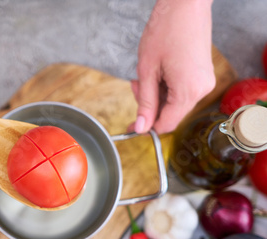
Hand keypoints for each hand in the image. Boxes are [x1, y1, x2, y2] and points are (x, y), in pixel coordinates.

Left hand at [131, 0, 215, 133]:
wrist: (185, 5)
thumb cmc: (165, 31)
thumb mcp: (147, 70)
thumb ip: (145, 102)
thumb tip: (141, 128)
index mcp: (189, 91)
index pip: (166, 124)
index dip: (147, 127)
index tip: (132, 126)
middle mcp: (202, 90)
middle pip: (170, 114)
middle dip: (150, 105)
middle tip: (136, 85)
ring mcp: (204, 82)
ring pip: (175, 102)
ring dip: (156, 94)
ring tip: (145, 75)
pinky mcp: (203, 75)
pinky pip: (182, 91)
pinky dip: (166, 86)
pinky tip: (158, 72)